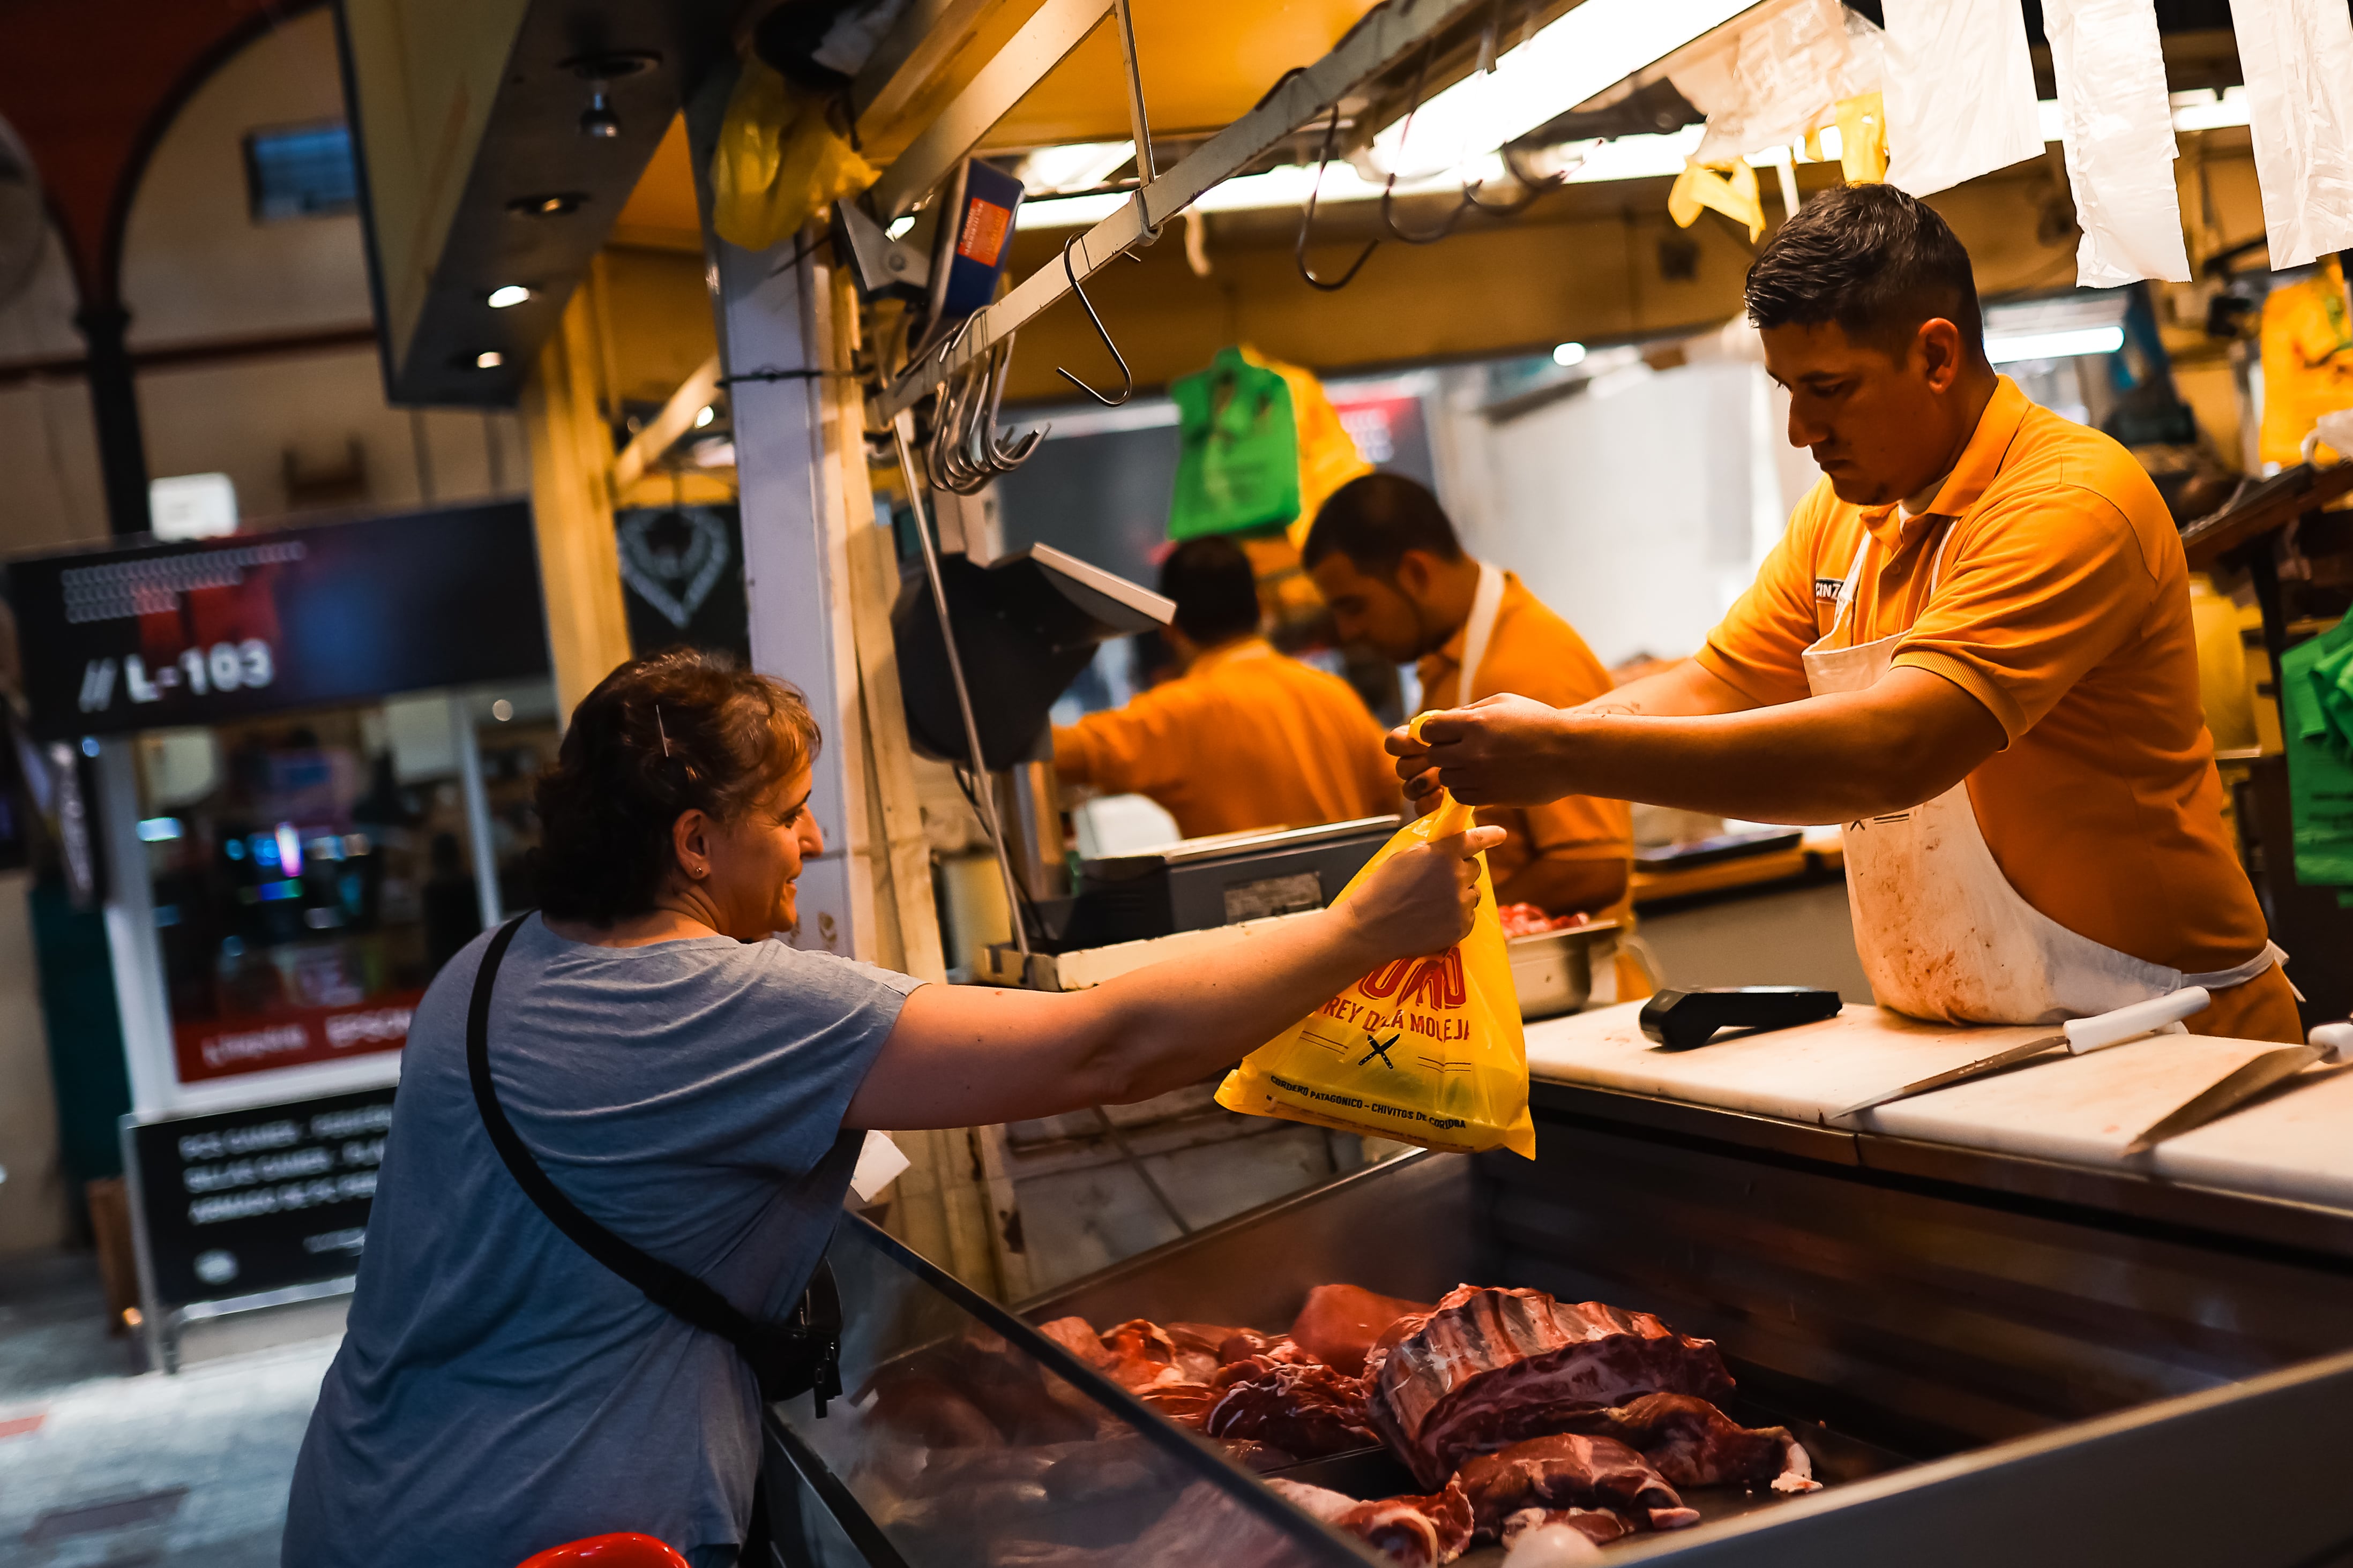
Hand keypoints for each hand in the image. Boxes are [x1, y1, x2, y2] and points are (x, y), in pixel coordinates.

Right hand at [1340, 826, 1506, 957]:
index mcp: (1443, 854)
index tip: (1500, 834)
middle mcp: (1457, 877)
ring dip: (1460, 894)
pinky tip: (1433, 918)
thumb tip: (1450, 845)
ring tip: (1432, 903)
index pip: (1475, 840)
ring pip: (1473, 892)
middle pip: (1473, 868)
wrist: (1370, 928)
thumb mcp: (1404, 856)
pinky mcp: (1462, 926)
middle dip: (1460, 870)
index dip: (1490, 835)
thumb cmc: (1381, 890)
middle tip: (1435, 881)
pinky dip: (1456, 916)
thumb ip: (1432, 848)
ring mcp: (1461, 904)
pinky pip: (1469, 915)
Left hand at [1386, 693, 1575, 806]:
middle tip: (1461, 748)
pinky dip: (1465, 788)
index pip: (1429, 729)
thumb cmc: (1539, 722)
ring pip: (1445, 777)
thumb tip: (1443, 720)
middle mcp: (1473, 751)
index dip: (1433, 731)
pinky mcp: (1490, 796)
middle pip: (1434, 755)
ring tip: (1476, 763)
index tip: (1443, 732)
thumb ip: (1470, 711)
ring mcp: (1480, 776)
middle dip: (1443, 751)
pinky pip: (1459, 795)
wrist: (1570, 754)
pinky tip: (1481, 778)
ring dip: (1455, 771)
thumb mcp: (1503, 703)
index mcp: (1475, 723)